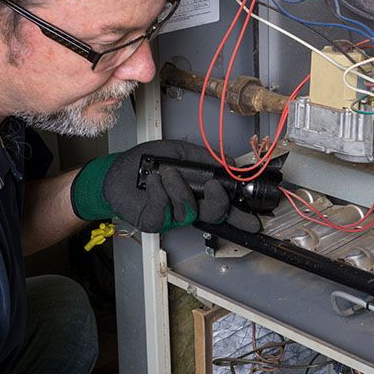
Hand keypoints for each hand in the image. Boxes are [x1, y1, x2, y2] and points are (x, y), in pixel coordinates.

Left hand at [71, 140, 260, 233]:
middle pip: (214, 214)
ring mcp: (172, 217)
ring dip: (179, 188)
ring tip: (167, 173)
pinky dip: (159, 191)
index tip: (255, 220)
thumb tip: (230, 162)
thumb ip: (206, 158)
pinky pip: (164, 210)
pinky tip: (153, 180)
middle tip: (215, 187)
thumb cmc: (148, 162)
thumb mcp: (180, 152)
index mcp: (199, 193)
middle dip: (219, 203)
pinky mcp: (154, 221)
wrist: (118, 171)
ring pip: (188, 210)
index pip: (225, 208)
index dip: (241, 216)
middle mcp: (189, 207)